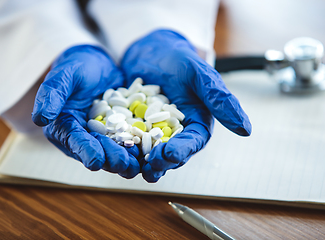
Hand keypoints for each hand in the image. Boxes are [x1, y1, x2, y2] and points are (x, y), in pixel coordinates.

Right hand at [32, 45, 139, 178]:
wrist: (96, 64)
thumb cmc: (76, 66)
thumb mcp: (65, 75)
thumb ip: (52, 94)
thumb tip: (40, 118)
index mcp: (63, 126)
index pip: (73, 140)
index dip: (84, 151)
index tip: (94, 161)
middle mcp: (81, 136)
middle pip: (95, 150)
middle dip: (109, 159)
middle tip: (124, 166)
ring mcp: (100, 136)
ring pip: (112, 151)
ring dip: (125, 160)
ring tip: (138, 166)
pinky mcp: (118, 131)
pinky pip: (127, 141)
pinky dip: (137, 148)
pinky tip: (150, 153)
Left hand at [121, 30, 250, 181]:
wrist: (151, 50)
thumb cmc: (179, 58)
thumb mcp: (199, 74)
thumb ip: (220, 99)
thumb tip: (246, 130)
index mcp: (197, 122)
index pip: (194, 142)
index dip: (183, 151)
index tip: (169, 155)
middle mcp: (178, 130)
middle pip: (173, 152)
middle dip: (162, 161)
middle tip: (149, 165)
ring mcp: (155, 130)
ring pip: (151, 151)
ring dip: (143, 162)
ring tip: (133, 168)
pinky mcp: (136, 126)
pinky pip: (131, 139)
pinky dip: (125, 146)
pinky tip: (116, 150)